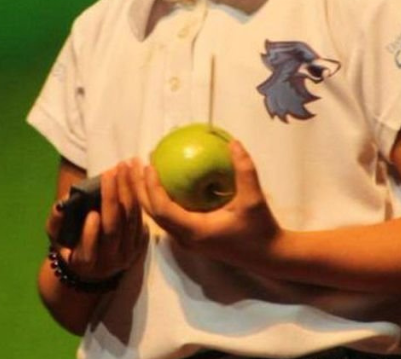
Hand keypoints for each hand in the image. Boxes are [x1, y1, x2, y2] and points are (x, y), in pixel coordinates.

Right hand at [45, 161, 148, 281]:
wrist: (93, 263)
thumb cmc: (69, 243)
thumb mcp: (57, 234)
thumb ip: (56, 221)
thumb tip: (60, 205)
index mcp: (84, 263)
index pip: (89, 252)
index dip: (91, 234)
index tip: (92, 214)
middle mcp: (108, 263)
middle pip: (113, 230)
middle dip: (111, 200)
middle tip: (109, 174)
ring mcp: (126, 255)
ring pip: (130, 222)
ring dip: (127, 192)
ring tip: (123, 170)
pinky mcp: (139, 245)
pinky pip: (140, 218)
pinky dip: (137, 198)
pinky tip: (132, 178)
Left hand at [134, 141, 281, 266]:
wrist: (268, 257)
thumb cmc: (260, 229)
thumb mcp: (253, 199)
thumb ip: (244, 171)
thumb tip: (234, 143)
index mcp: (195, 231)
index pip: (163, 209)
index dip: (151, 188)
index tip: (148, 165)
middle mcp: (186, 238)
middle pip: (152, 213)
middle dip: (138, 189)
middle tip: (132, 164)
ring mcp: (187, 240)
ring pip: (157, 217)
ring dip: (145, 194)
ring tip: (139, 171)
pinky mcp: (192, 237)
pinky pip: (167, 217)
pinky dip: (158, 200)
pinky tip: (160, 182)